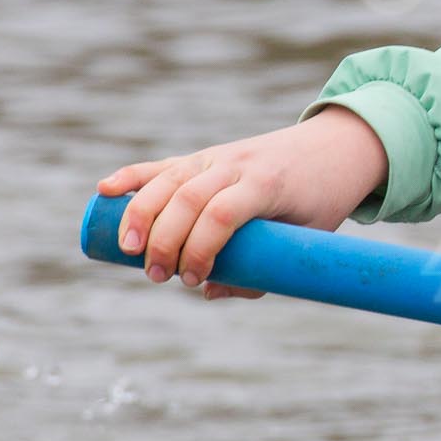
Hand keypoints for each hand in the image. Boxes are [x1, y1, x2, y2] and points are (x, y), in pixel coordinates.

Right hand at [94, 107, 390, 298]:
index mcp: (268, 184)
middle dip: (165, 240)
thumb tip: (208, 291)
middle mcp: (238, 165)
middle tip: (157, 276)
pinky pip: (164, 164)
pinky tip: (105, 190)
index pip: (223, 213)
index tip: (191, 280)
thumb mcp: (307, 238)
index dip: (200, 250)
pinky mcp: (205, 156)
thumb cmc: (321, 201)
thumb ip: (261, 270)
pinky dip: (133, 175)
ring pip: (170, 179)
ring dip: (140, 214)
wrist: (336, 149)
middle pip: (189, 197)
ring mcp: (218, 156)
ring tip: (128, 250)